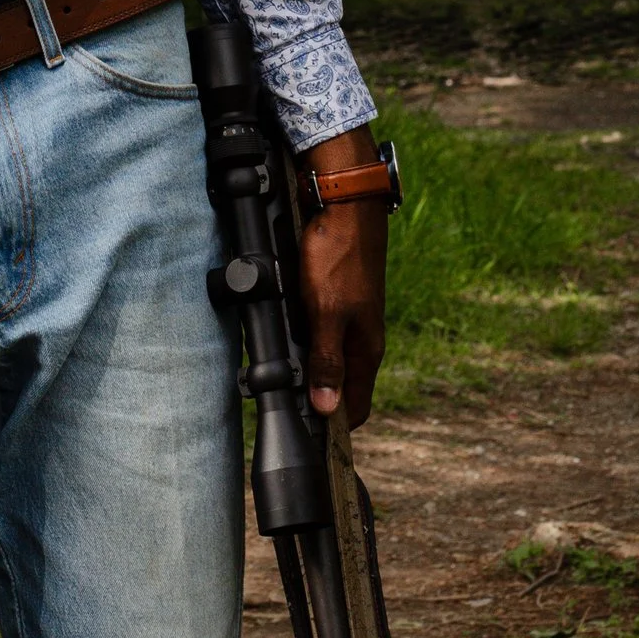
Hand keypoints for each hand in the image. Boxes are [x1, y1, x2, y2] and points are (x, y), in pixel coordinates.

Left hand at [296, 127, 389, 427]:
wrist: (343, 200)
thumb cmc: (338, 255)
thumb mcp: (327, 313)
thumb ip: (326, 361)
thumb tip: (326, 407)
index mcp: (366, 348)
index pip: (355, 406)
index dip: (333, 425)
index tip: (306, 437)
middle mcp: (360, 335)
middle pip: (338, 382)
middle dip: (312, 395)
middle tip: (279, 401)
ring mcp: (348, 314)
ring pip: (324, 353)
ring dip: (303, 364)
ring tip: (273, 367)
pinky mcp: (334, 293)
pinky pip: (316, 327)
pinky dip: (298, 334)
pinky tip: (278, 329)